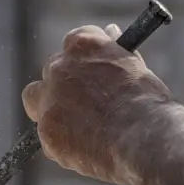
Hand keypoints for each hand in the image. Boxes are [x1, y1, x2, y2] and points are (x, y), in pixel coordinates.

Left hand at [22, 23, 171, 184]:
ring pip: (36, 100)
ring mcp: (49, 99)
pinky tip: (88, 151)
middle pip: (52, 71)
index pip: (73, 44)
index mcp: (83, 44)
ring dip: (51, 109)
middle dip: (64, 84)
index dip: (83, 61)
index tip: (92, 72)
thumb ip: (114, 51)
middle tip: (83, 103)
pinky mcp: (47, 131)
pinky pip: (48, 135)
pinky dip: (63, 143)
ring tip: (78, 128)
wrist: (144, 137)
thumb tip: (110, 33)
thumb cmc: (147, 101)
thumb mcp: (135, 65)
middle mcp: (59, 67)